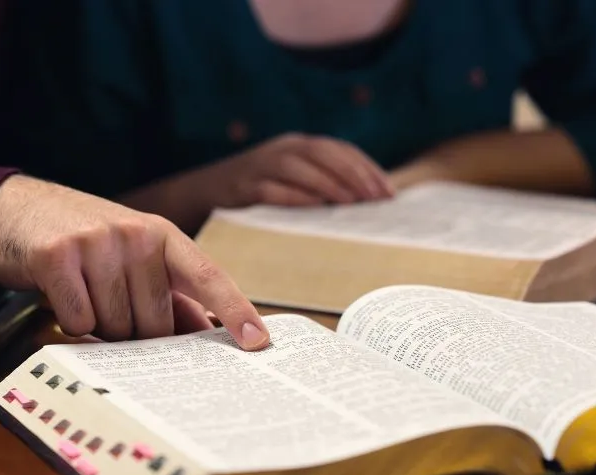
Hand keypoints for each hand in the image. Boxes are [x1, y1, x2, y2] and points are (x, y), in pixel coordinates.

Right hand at [0, 175, 269, 349]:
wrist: (18, 209)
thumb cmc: (88, 242)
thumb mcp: (135, 256)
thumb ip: (170, 293)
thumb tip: (206, 335)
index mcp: (164, 235)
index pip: (208, 276)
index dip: (236, 310)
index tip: (257, 341)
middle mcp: (137, 234)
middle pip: (156, 322)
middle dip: (136, 332)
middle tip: (113, 306)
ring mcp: (98, 242)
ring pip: (117, 327)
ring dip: (101, 327)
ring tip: (87, 294)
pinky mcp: (58, 256)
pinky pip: (79, 321)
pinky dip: (70, 322)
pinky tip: (64, 295)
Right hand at [201, 133, 393, 207]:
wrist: (207, 190)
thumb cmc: (262, 189)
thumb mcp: (293, 179)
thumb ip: (323, 182)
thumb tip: (366, 202)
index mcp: (299, 145)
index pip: (340, 150)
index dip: (367, 168)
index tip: (388, 193)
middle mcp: (282, 148)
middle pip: (323, 154)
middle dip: (353, 175)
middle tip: (375, 200)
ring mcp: (261, 165)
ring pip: (298, 168)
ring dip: (327, 184)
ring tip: (351, 203)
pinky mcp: (244, 186)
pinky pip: (272, 189)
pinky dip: (294, 197)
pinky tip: (315, 208)